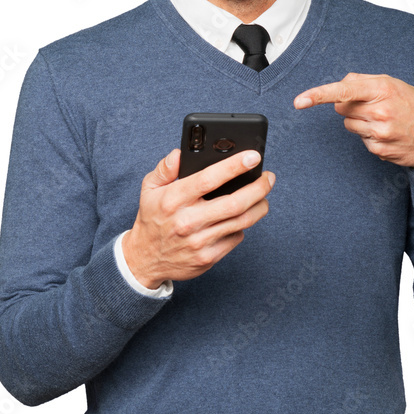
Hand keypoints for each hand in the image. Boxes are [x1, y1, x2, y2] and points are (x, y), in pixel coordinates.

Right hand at [122, 148, 275, 288]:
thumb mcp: (149, 189)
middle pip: (234, 203)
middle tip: (268, 177)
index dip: (234, 166)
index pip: (208, 179)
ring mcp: (199, 242)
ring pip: (241, 221)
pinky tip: (243, 216)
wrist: (145, 260)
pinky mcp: (208, 257)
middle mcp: (187, 221)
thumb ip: (165, 168)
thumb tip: (180, 153)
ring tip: (264, 196)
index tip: (253, 157)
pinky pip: (236, 238)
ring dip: (259, 206)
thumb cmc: (152, 218)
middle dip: (258, 187)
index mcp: (173, 200)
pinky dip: (244, 225)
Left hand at [294, 72, 413, 167]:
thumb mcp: (397, 85)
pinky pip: (361, 140)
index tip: (299, 101)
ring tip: (386, 121)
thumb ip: (366, 82)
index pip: (343, 91)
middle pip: (342, 108)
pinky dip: (371, 136)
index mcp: (383, 89)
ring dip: (361, 122)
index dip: (318, 95)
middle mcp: (380, 111)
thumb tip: (342, 85)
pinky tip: (390, 134)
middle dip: (352, 105)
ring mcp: (379, 133)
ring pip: (349, 125)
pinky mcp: (379, 150)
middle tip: (375, 106)